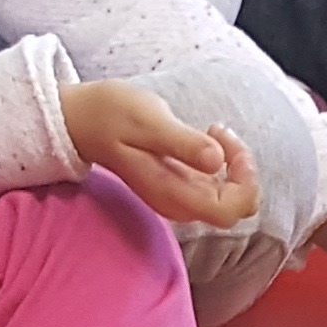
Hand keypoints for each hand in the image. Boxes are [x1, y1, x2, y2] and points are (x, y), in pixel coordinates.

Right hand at [61, 80, 258, 231]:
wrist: (84, 120)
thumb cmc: (112, 116)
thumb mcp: (149, 122)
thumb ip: (182, 143)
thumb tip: (215, 162)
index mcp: (172, 194)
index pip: (228, 210)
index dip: (242, 181)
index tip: (226, 143)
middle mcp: (179, 204)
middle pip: (235, 206)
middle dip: (241, 170)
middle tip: (221, 132)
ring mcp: (180, 197)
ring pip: (230, 196)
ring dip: (234, 163)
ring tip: (213, 129)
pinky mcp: (181, 185)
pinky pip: (218, 185)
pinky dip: (224, 162)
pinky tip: (208, 135)